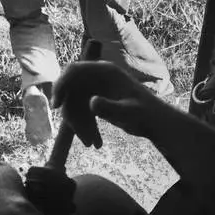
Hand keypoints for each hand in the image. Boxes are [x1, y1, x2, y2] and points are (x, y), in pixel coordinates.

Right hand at [50, 61, 165, 147]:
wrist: (156, 123)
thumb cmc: (147, 114)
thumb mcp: (130, 112)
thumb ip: (111, 108)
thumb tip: (91, 103)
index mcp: (105, 71)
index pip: (75, 70)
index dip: (62, 85)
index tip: (57, 104)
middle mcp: (97, 77)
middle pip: (71, 89)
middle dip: (71, 112)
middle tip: (74, 130)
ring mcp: (95, 89)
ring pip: (75, 104)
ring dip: (79, 124)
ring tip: (90, 144)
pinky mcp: (95, 101)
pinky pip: (82, 112)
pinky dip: (85, 127)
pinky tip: (95, 143)